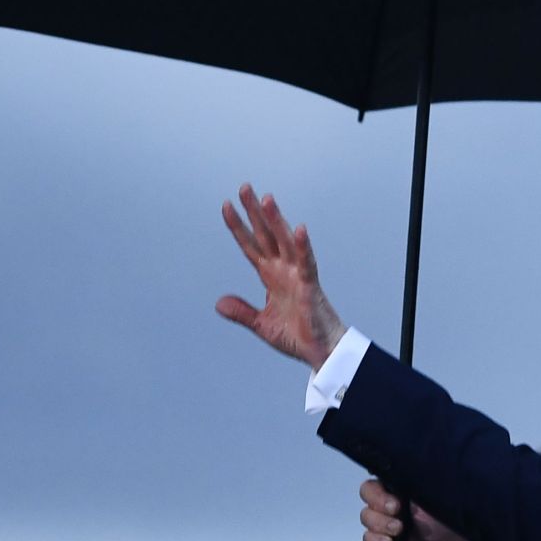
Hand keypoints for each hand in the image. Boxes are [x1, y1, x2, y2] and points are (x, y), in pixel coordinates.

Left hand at [215, 185, 347, 367]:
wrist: (321, 352)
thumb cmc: (298, 336)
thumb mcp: (262, 325)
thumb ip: (242, 312)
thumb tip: (219, 303)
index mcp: (271, 277)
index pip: (251, 246)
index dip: (237, 227)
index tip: (226, 206)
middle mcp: (283, 270)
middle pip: (266, 235)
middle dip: (254, 212)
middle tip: (244, 187)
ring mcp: (297, 275)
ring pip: (284, 242)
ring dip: (276, 221)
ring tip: (266, 199)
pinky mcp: (310, 286)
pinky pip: (306, 263)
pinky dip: (302, 246)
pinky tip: (298, 229)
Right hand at [360, 478, 466, 540]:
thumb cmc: (446, 525)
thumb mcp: (436, 501)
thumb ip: (418, 487)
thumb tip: (403, 476)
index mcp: (401, 488)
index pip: (381, 477)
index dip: (381, 488)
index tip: (395, 501)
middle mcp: (389, 502)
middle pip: (367, 493)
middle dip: (379, 503)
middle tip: (396, 511)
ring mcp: (383, 522)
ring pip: (366, 516)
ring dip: (380, 524)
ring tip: (399, 530)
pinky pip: (368, 538)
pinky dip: (377, 540)